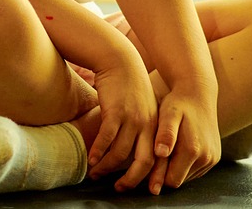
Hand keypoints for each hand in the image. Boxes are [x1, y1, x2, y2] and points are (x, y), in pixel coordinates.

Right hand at [85, 56, 157, 186]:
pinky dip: (98, 151)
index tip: (149, 191)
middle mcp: (148, 125)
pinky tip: (91, 159)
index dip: (155, 177)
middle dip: (132, 179)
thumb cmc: (130, 86)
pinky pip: (106, 138)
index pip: (160, 158)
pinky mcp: (115, 111)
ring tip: (97, 173)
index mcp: (158, 126)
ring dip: (107, 166)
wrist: (120, 60)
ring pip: (120, 152)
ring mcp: (132, 118)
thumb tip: (137, 151)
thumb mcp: (145, 107)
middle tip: (120, 189)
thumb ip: (145, 128)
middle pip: (144, 161)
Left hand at [145, 89, 219, 194]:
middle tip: (155, 154)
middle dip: (165, 172)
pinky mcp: (215, 158)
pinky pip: (195, 171)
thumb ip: (165, 134)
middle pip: (179, 180)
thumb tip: (161, 153)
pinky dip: (185, 165)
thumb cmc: (178, 104)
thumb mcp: (168, 114)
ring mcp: (212, 159)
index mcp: (193, 150)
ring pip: (187, 177)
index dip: (157, 175)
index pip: (171, 180)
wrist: (198, 93)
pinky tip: (176, 149)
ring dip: (175, 169)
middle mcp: (206, 158)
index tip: (148, 163)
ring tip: (166, 149)